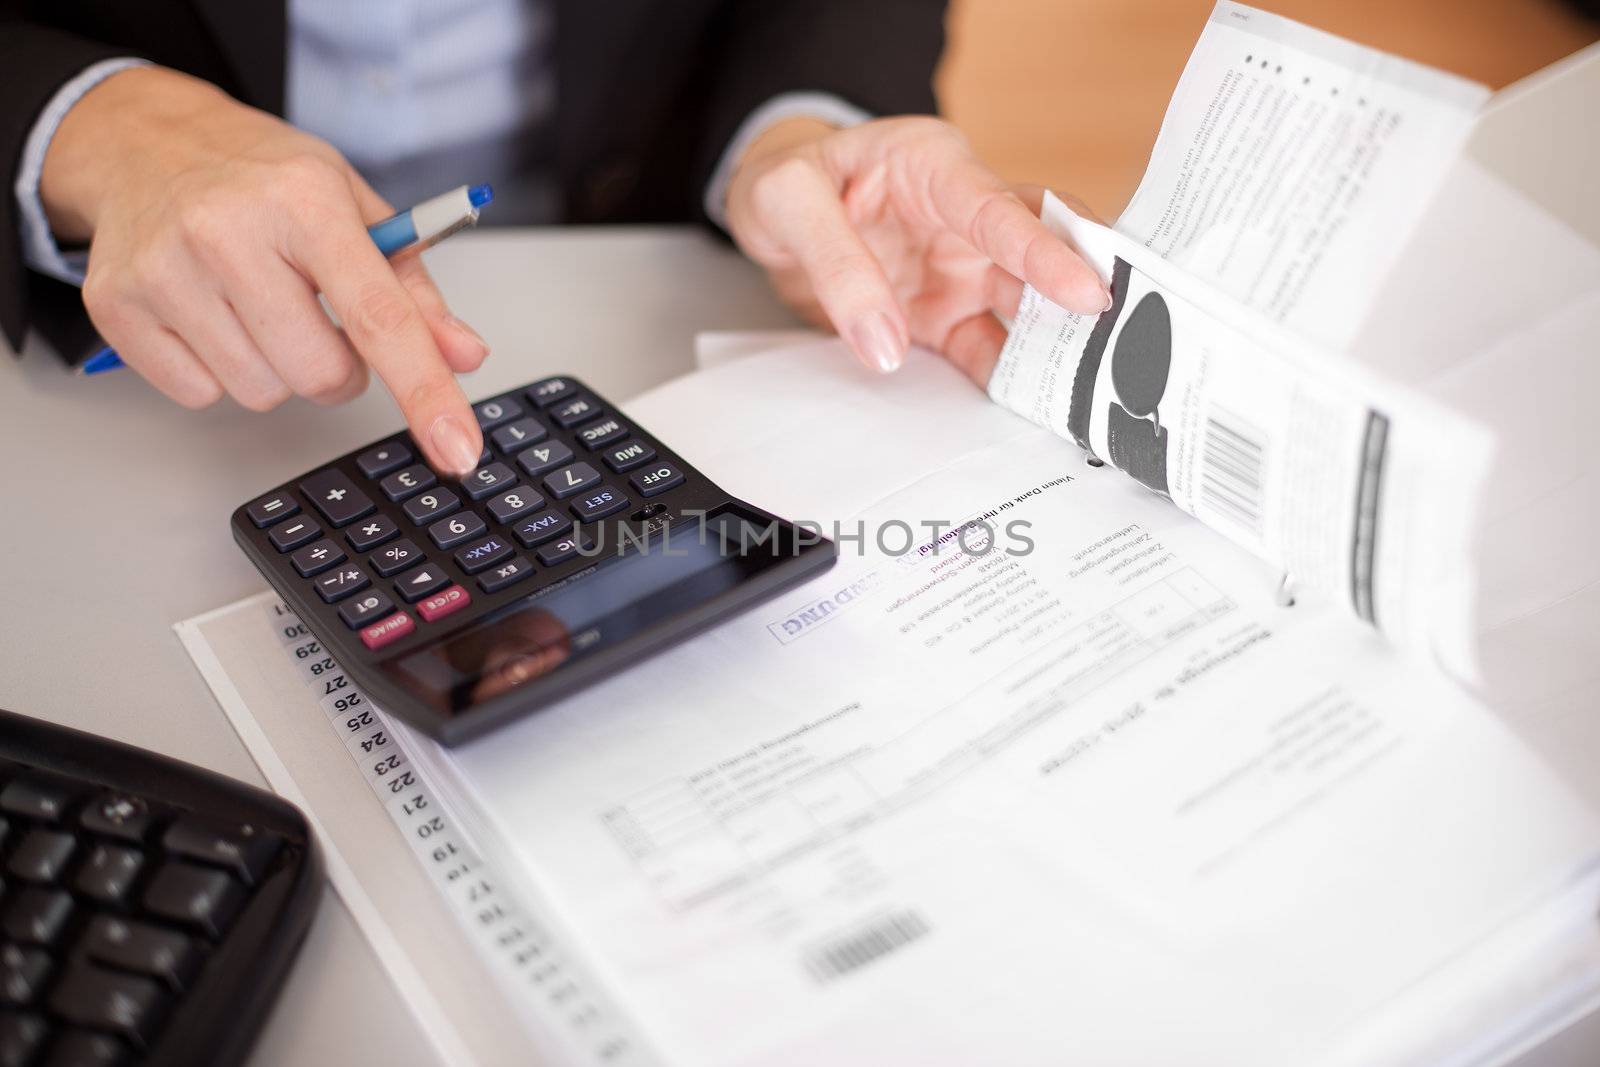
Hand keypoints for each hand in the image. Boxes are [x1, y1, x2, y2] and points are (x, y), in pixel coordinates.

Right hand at [41, 66, 487, 473]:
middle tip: (319, 318)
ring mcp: (165, 270)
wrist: (147, 143)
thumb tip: (463, 356)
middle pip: (319, 376)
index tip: (459, 450)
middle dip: (338, 369)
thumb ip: (415, 291)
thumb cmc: (264, 179)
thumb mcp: (354, 209)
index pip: (380, 317)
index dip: (426, 392)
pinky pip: (199, 394)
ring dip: (276, 369)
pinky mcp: (116, 305)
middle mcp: (227, 231)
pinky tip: (210, 315)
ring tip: (257, 306)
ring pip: (260, 394)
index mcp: (304, 200)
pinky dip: (217, 370)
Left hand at [724, 115, 1108, 385]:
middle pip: (1037, 259)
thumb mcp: (787, 202)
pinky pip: (987, 351)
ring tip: (1094, 394)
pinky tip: (1040, 408)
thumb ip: (838, 266)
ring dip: (1057, 349)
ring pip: (1025, 312)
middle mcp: (962, 220)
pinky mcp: (943, 317)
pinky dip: (1012, 380)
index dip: (1048, 252)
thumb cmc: (786, 182)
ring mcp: (959, 271)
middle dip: (1083, 301)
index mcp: (936, 168)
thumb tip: (886, 345)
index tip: (1089, 291)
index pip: (1002, 211)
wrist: (768, 212)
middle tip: (1130, 346)